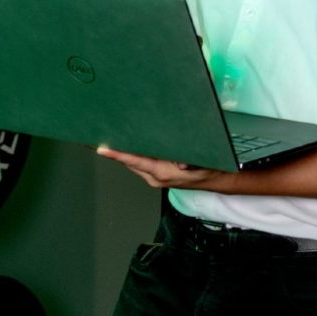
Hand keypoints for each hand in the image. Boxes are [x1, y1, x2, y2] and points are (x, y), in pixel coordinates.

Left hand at [96, 146, 228, 190]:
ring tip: (107, 138)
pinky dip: (131, 154)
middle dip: (115, 150)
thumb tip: (182, 163)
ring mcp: (154, 176)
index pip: (134, 160)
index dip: (117, 154)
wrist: (217, 180)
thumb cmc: (209, 168)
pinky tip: (127, 143)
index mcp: (161, 172)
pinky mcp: (157, 174)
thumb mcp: (202, 162)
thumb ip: (191, 162)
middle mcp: (154, 176)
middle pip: (128, 161)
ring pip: (133, 162)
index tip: (102, 148)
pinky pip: (139, 163)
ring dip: (122, 152)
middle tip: (98, 135)